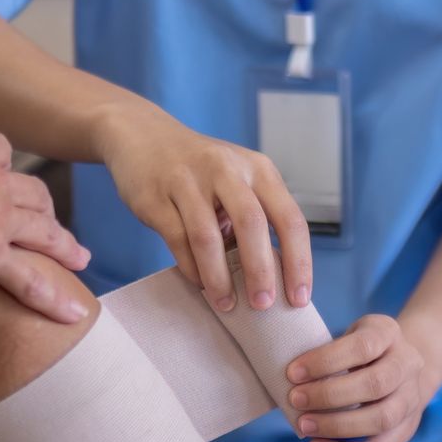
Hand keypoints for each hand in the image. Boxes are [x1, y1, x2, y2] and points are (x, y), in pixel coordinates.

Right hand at [95, 105, 311, 312]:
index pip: (290, 219)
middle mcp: (227, 169)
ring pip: (209, 236)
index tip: (298, 299)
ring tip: (226, 304)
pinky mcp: (156, 195)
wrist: (143, 136)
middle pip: (253, 224)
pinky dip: (191, 268)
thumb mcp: (239, 182)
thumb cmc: (202, 173)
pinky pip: (177, 239)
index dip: (299, 262)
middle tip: (263, 305)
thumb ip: (257, 222)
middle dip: (261, 271)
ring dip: (219, 277)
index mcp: (259, 170)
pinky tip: (199, 284)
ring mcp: (189, 180)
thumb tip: (273, 281)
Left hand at [286, 315, 429, 441]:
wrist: (403, 366)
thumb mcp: (348, 335)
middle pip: (376, 383)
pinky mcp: (406, 429)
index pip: (363, 346)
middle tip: (296, 400)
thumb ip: (326, 353)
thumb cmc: (360, 351)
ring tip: (304, 426)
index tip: (293, 373)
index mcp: (388, 334)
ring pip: (382, 419)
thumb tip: (287, 381)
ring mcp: (412, 399)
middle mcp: (408, 365)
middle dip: (330, 395)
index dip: (326, 361)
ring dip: (337, 426)